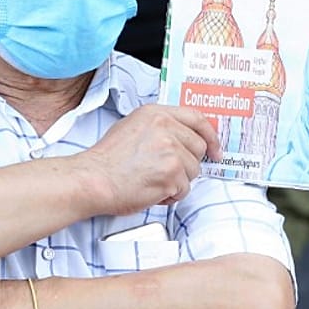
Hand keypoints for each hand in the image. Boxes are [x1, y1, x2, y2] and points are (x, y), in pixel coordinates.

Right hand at [79, 104, 221, 214]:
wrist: (93, 180)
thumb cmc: (108, 161)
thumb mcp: (133, 128)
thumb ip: (160, 128)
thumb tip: (184, 137)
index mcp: (156, 114)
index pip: (197, 118)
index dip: (210, 135)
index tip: (215, 149)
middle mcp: (166, 128)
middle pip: (199, 148)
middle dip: (187, 164)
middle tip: (166, 171)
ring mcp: (171, 150)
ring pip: (193, 171)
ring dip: (177, 181)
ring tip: (152, 180)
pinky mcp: (171, 173)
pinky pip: (184, 189)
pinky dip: (170, 195)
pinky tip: (151, 190)